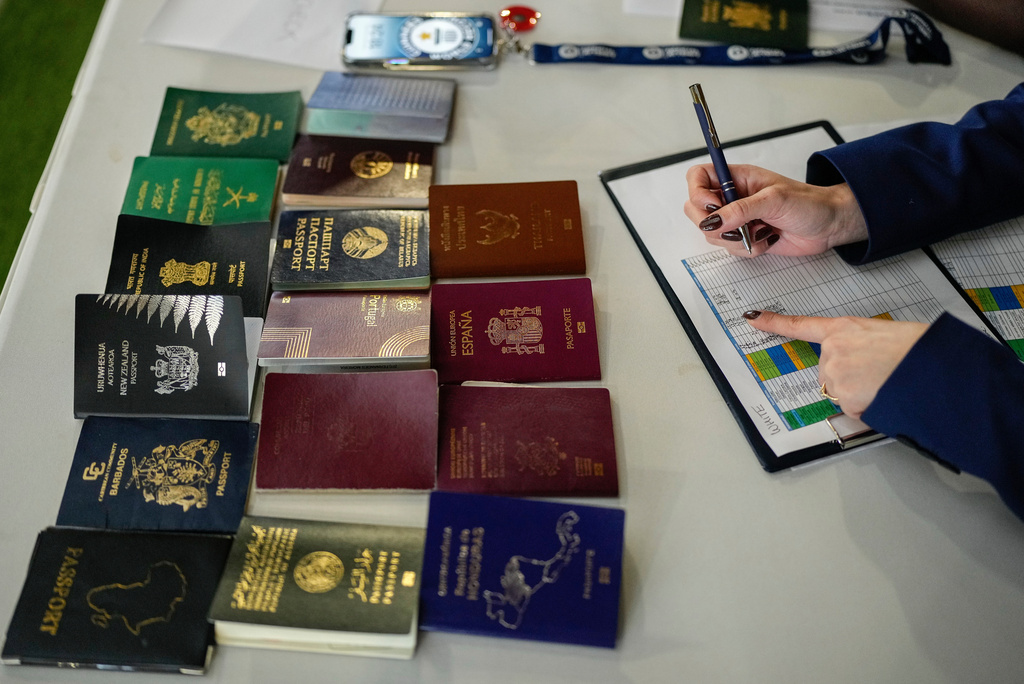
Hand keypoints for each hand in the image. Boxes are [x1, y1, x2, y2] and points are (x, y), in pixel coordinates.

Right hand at [684, 164, 868, 257]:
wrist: (829, 225)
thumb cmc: (809, 203)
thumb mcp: (775, 200)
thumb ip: (741, 209)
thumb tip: (713, 220)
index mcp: (736, 178)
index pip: (697, 177)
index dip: (697, 192)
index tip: (713, 206)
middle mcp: (732, 197)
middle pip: (696, 210)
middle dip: (715, 224)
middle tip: (738, 225)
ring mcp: (737, 219)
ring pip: (712, 234)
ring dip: (735, 239)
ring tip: (761, 231)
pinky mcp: (744, 238)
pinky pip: (729, 249)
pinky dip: (747, 249)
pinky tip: (767, 240)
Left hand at [742, 310, 928, 418]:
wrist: (934, 365)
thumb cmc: (918, 348)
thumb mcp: (883, 334)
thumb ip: (859, 344)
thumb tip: (858, 361)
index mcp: (844, 329)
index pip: (801, 326)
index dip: (774, 322)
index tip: (752, 317)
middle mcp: (833, 351)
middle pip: (829, 372)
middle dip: (850, 376)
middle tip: (879, 371)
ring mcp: (836, 376)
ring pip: (840, 392)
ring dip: (859, 393)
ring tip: (885, 381)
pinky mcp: (845, 399)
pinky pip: (853, 409)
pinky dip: (868, 407)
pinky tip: (884, 394)